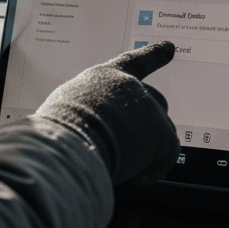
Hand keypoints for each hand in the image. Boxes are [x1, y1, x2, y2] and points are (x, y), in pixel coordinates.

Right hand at [34, 41, 180, 185]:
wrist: (70, 142)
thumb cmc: (59, 129)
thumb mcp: (66, 108)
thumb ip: (87, 110)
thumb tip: (91, 131)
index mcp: (105, 77)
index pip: (134, 61)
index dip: (153, 54)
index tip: (169, 48)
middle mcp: (131, 87)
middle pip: (154, 102)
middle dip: (149, 123)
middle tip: (136, 145)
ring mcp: (149, 109)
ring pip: (162, 131)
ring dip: (147, 150)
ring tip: (125, 166)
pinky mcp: (161, 134)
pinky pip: (167, 154)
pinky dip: (154, 170)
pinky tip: (138, 179)